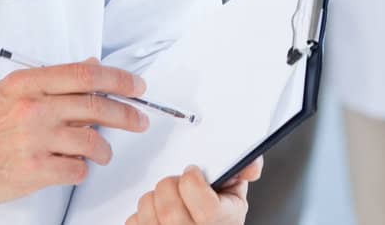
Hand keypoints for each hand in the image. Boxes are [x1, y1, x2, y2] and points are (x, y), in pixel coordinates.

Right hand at [0, 59, 149, 210]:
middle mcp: (33, 109)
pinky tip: (76, 166)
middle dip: (126, 114)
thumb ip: (50, 80)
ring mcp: (34, 140)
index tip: (135, 86)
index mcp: (28, 84)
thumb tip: (90, 67)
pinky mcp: (35, 170)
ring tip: (103, 152)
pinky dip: (82, 169)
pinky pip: (77, 169)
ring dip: (104, 148)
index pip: (84, 74)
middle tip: (139, 119)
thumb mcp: (10, 91)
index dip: (117, 79)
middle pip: (95, 106)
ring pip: (91, 141)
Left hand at [127, 159, 262, 224]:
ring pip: (148, 210)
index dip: (193, 183)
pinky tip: (155, 215)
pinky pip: (134, 221)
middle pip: (170, 209)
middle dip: (170, 186)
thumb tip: (251, 165)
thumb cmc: (216, 219)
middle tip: (177, 184)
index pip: (205, 209)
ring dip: (153, 198)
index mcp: (222, 224)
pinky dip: (141, 213)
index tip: (193, 173)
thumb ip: (241, 172)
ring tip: (167, 199)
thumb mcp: (234, 195)